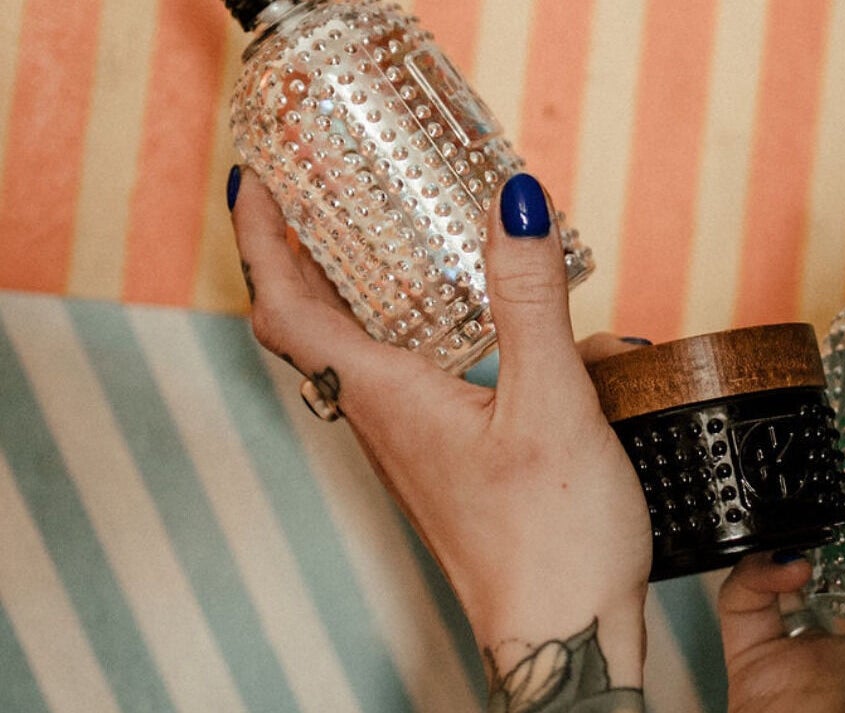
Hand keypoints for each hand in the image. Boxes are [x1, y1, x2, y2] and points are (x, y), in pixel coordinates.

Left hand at [229, 168, 651, 702]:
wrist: (565, 640)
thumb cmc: (552, 545)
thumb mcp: (552, 403)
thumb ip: (530, 300)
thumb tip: (512, 203)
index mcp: (388, 400)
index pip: (285, 306)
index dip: (259, 235)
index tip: (259, 176)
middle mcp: (386, 421)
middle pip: (314, 322)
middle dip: (309, 246)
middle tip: (329, 184)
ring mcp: (417, 444)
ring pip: (366, 350)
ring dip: (370, 286)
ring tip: (403, 232)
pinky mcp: (453, 460)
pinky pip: (418, 378)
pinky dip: (432, 329)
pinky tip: (495, 322)